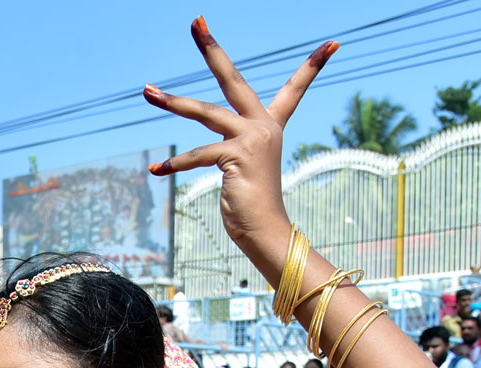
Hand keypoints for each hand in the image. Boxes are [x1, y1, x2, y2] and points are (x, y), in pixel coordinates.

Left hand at [144, 17, 338, 249]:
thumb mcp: (241, 170)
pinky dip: (175, 164)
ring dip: (173, 101)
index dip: (313, 67)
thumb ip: (229, 150)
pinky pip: (199, 154)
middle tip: (196, 22)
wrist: (265, 231)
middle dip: (212, 50)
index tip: (332, 44)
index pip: (296, 88)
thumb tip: (207, 152)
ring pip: (204, 112)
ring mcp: (251, 138)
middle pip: (233, 79)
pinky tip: (156, 170)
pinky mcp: (237, 156)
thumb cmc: (250, 205)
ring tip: (147, 91)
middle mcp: (263, 126)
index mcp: (270, 126)